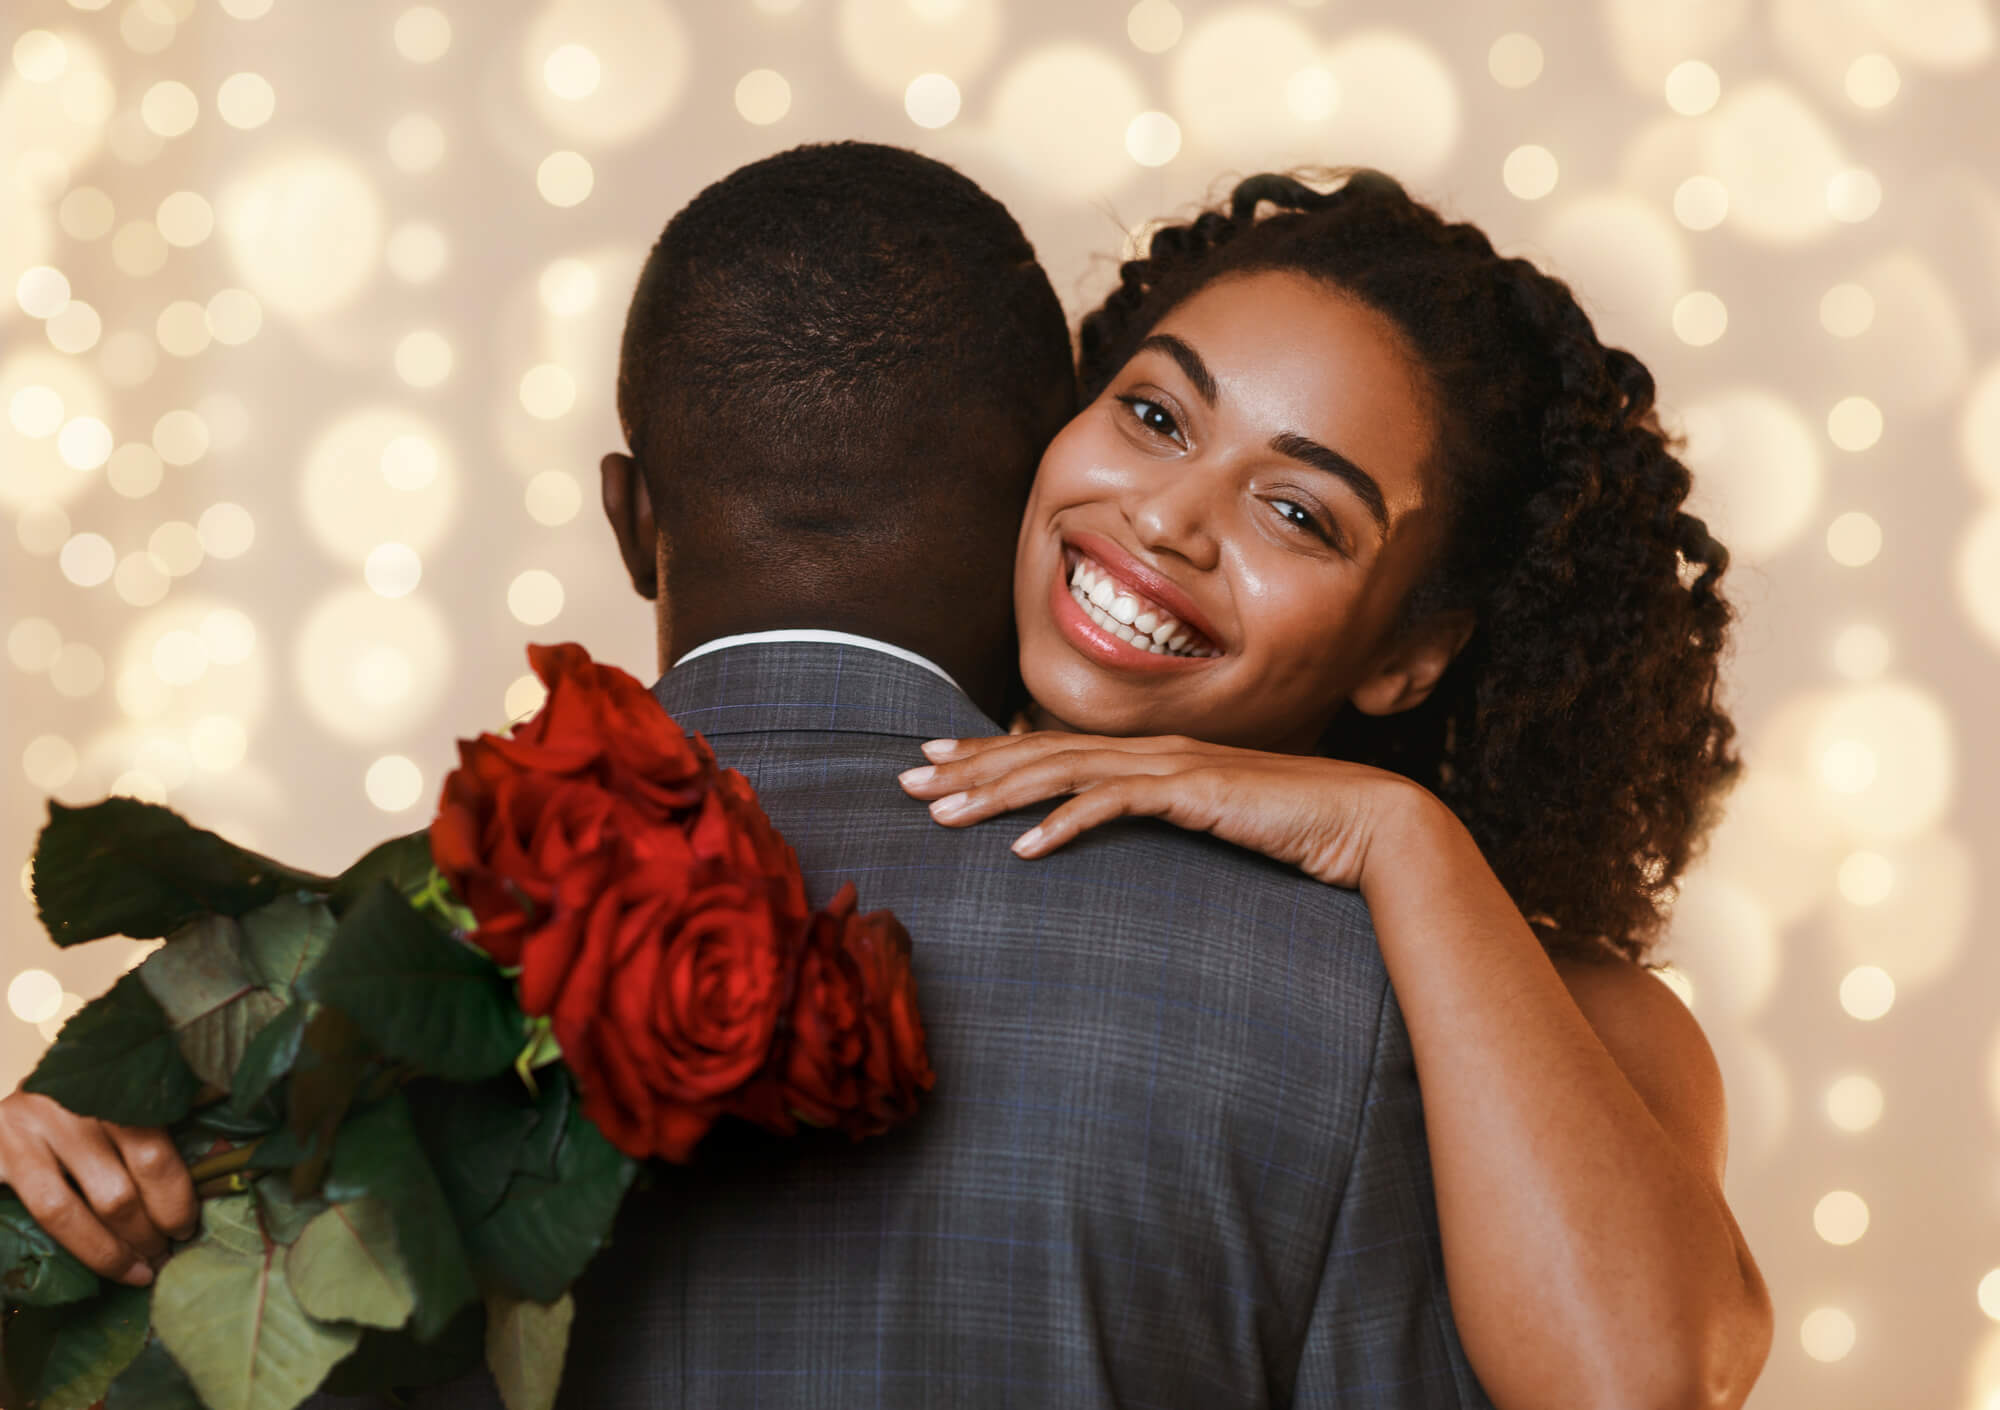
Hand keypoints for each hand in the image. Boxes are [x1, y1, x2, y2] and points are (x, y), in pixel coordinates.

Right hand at [0, 1088, 197, 1285]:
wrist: (8, 1104)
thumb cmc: (85, 1105)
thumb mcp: (125, 1102)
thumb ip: (159, 1129)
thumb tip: (215, 1171)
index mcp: (116, 1089)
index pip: (153, 1157)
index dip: (175, 1202)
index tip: (187, 1228)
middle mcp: (70, 1108)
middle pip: (116, 1190)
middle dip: (147, 1234)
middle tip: (166, 1255)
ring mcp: (26, 1131)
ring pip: (69, 1210)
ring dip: (110, 1252)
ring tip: (140, 1271)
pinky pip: (33, 1214)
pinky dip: (71, 1247)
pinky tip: (98, 1266)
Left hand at [896, 731, 1432, 889]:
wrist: (1367, 824)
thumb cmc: (1292, 830)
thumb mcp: (1210, 826)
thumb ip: (1163, 824)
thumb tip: (1117, 839)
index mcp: (1152, 757)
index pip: (1053, 749)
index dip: (988, 754)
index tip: (933, 761)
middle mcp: (1153, 752)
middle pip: (1039, 752)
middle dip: (968, 766)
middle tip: (904, 779)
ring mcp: (1173, 768)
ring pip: (1063, 772)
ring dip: (997, 794)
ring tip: (941, 814)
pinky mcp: (1196, 793)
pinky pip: (1116, 806)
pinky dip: (1066, 823)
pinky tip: (1025, 849)